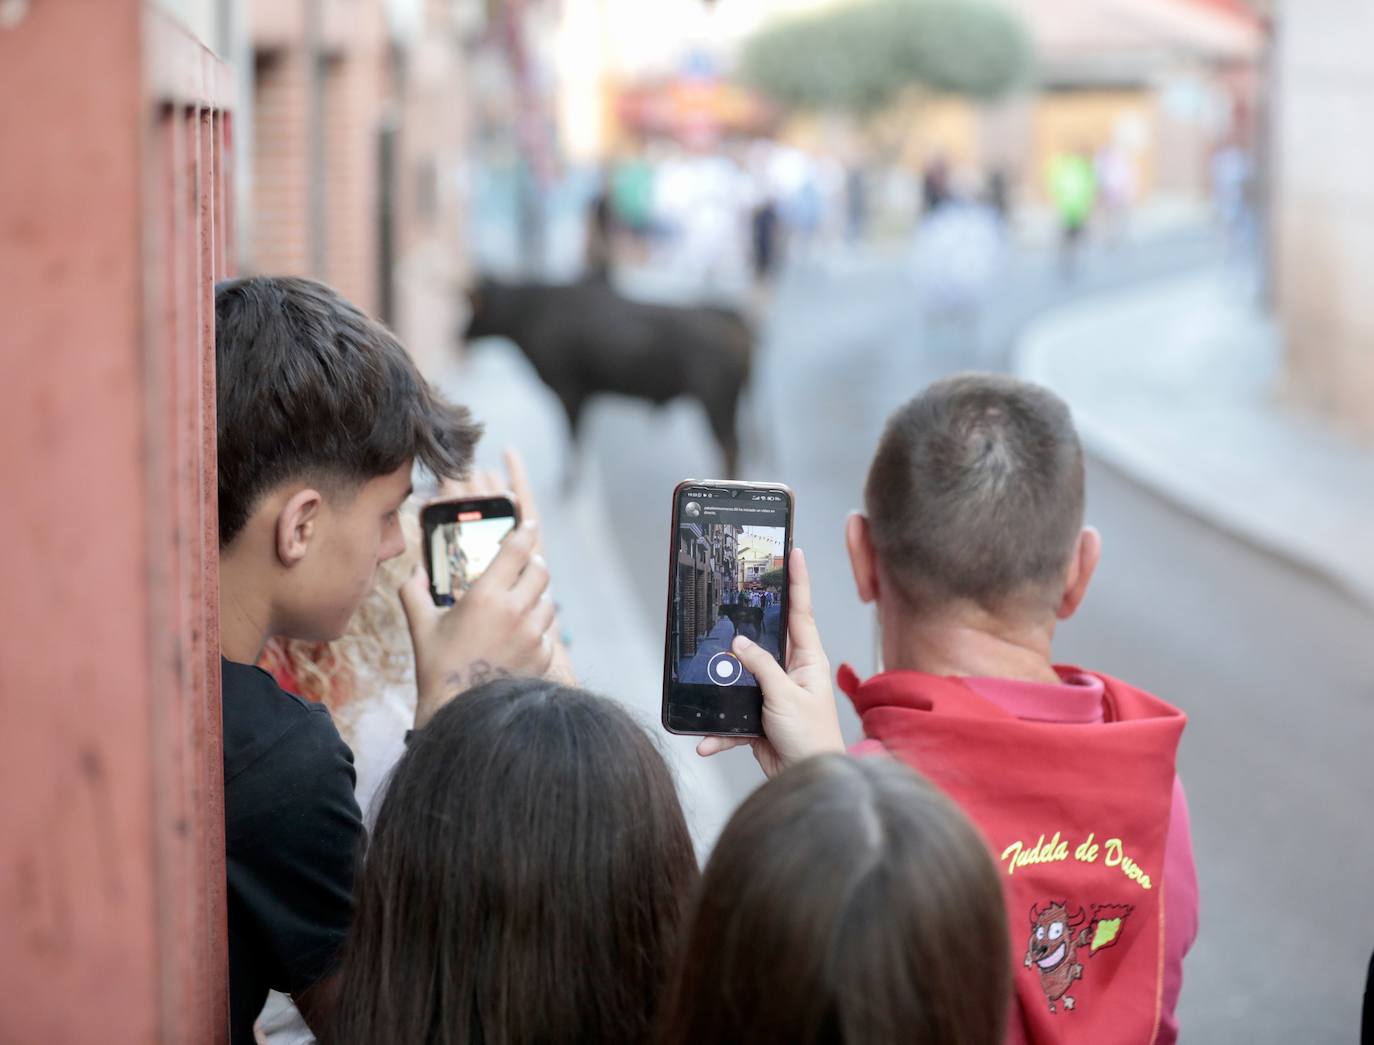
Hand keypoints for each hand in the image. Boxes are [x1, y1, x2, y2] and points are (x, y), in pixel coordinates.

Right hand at [437, 447, 574, 683]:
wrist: (460, 713)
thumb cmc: (438, 668)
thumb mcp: (421, 626)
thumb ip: (414, 591)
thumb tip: (416, 569)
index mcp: (486, 596)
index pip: (517, 550)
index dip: (525, 532)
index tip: (529, 524)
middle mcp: (515, 611)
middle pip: (541, 571)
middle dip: (533, 564)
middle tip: (525, 566)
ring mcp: (533, 635)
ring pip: (548, 601)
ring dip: (536, 598)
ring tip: (519, 606)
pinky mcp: (543, 657)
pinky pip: (548, 632)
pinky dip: (536, 630)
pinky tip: (518, 637)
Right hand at [696, 547, 844, 776]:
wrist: (807, 778)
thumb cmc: (812, 738)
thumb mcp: (786, 697)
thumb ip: (762, 667)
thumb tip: (740, 643)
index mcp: (807, 659)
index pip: (801, 611)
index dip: (798, 581)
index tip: (794, 552)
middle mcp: (791, 671)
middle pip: (766, 638)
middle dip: (747, 624)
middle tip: (732, 595)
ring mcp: (773, 692)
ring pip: (742, 675)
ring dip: (725, 682)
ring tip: (708, 675)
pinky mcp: (757, 715)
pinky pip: (732, 714)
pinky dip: (718, 730)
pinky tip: (707, 741)